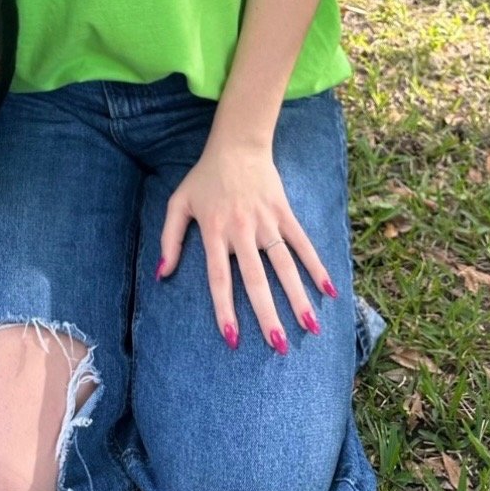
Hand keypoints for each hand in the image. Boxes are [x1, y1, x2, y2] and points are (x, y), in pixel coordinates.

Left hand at [157, 138, 336, 352]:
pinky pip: (302, 243)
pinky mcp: (284, 213)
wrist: (237, 144)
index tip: (233, 339)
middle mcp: (241, 230)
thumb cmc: (205, 177)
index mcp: (214, 231)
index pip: (219, 278)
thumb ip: (170, 239)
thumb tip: (161, 275)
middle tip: (278, 346)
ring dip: (297, 297)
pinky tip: (328, 291)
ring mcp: (266, 221)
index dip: (225, 309)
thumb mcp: (178, 203)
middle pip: (255, 279)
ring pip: (284, 265)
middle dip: (267, 314)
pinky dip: (316, 266)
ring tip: (310, 329)